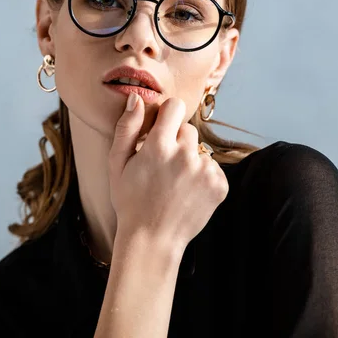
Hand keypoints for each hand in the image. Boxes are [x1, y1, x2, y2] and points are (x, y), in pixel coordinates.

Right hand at [108, 93, 228, 250]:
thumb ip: (127, 127)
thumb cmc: (130, 201)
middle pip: (188, 129)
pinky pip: (212, 168)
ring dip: (190, 161)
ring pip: (200, 150)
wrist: (152, 239)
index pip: (174, 106)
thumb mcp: (117, 164)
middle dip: (177, 142)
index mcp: (158, 146)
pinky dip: (202, 177)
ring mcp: (205, 171)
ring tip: (174, 184)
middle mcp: (185, 155)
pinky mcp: (219, 185)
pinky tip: (187, 193)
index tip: (160, 131)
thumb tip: (137, 98)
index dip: (166, 117)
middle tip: (162, 167)